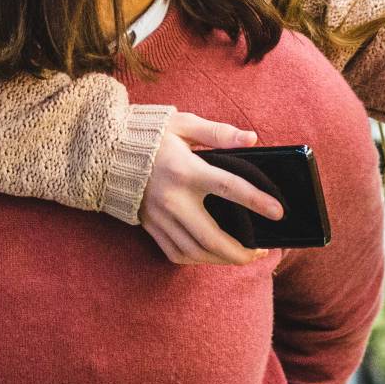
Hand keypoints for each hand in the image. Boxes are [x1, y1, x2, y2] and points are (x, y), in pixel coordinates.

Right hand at [139, 112, 283, 265]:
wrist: (106, 151)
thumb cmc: (150, 134)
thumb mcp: (184, 124)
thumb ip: (219, 133)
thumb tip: (251, 139)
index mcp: (186, 170)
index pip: (228, 188)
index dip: (256, 201)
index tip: (278, 212)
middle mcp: (173, 199)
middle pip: (212, 237)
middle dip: (241, 252)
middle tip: (262, 252)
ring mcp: (159, 217)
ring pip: (195, 251)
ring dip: (222, 259)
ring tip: (243, 256)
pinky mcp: (150, 227)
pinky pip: (176, 254)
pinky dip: (198, 259)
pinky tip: (213, 255)